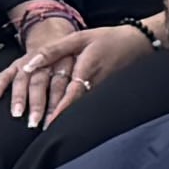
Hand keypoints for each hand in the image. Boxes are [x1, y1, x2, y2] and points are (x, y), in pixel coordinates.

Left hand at [0, 17, 147, 128]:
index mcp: (88, 68)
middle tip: (43, 130)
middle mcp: (95, 83)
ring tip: (50, 128)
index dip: (62, 108)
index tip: (50, 122)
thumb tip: (30, 65)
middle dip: (60, 118)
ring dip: (67, 117)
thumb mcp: (79, 38)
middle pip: (76, 106)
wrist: (139, 44)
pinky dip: (75, 111)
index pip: (73, 93)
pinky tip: (65, 118)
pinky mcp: (105, 94)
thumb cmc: (108, 39)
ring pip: (82, 107)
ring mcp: (102, 91)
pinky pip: (88, 104)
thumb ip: (53, 50)